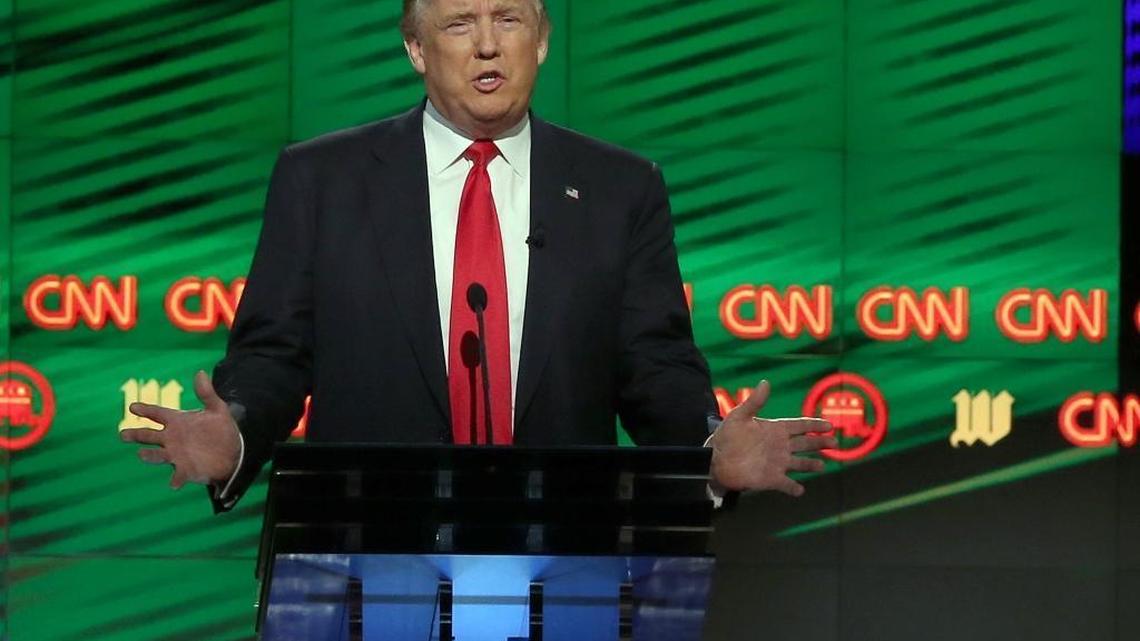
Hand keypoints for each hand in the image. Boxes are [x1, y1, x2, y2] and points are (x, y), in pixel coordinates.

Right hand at [120, 370, 241, 489]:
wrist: (234, 451)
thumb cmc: (222, 430)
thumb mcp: (217, 409)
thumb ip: (206, 393)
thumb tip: (200, 372)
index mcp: (178, 421)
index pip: (157, 414)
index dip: (145, 410)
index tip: (132, 407)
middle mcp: (173, 438)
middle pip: (149, 435)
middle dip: (136, 435)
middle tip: (122, 434)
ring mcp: (177, 455)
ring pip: (157, 455)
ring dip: (150, 456)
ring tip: (142, 455)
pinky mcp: (186, 470)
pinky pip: (178, 475)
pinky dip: (175, 479)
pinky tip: (173, 483)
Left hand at [709, 380, 836, 496]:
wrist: (715, 459)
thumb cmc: (726, 436)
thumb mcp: (739, 416)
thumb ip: (754, 402)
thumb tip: (765, 382)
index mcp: (775, 430)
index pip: (800, 426)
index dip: (815, 425)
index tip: (829, 425)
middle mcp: (779, 446)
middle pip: (805, 443)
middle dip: (820, 442)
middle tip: (835, 442)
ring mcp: (776, 463)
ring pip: (800, 464)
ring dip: (811, 464)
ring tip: (822, 465)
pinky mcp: (770, 479)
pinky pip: (786, 484)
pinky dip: (793, 488)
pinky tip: (800, 490)